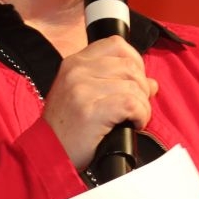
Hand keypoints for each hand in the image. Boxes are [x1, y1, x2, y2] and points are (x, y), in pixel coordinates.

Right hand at [43, 38, 156, 170]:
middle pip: (129, 66)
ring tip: (134, 119)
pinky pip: (132, 104)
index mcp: (74, 63)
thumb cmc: (67, 129)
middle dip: (142, 88)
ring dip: (143, 105)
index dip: (135, 61)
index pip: (116, 44)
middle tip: (137, 107)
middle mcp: (77, 71)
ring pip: (134, 86)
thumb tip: (151, 83)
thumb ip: (115, 83)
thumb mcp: (84, 96)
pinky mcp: (91, 110)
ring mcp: (82, 89)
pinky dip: (141, 115)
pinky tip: (134, 124)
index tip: (136, 81)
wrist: (48, 154)